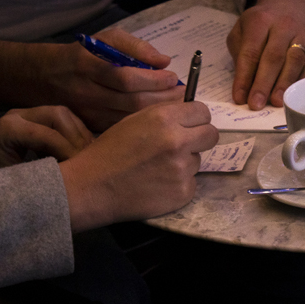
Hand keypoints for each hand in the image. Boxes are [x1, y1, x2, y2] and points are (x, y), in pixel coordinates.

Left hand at [0, 106, 93, 182]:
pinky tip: (82, 152)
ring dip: (80, 135)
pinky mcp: (34, 118)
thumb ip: (39, 177)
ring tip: (88, 157)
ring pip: (64, 114)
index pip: (48, 134)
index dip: (69, 151)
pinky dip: (76, 134)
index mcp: (8, 130)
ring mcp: (26, 113)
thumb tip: (72, 181)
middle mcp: (17, 115)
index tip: (81, 172)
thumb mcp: (11, 184)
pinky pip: (63, 119)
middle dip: (78, 138)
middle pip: (59, 115)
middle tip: (88, 162)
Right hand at [40, 28, 182, 130]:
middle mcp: (86, 93)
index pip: (126, 78)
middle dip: (162, 100)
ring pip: (129, 120)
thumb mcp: (105, 40)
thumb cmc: (83, 55)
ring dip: (157, 115)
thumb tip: (163, 61)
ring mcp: (88, 114)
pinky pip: (122, 129)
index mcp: (87, 67)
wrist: (43, 79)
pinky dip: (144, 126)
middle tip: (182, 96)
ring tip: (177, 108)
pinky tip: (159, 120)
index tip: (173, 78)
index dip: (153, 80)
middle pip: (131, 103)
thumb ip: (135, 47)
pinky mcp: (90, 127)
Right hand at [59, 102, 219, 231]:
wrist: (92, 187)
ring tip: (158, 169)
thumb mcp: (134, 120)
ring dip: (184, 163)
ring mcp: (182, 168)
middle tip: (183, 146)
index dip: (197, 119)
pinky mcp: (183, 192)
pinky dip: (178, 184)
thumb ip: (165, 115)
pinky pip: (191, 183)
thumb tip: (189, 114)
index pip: (203, 111)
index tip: (191, 125)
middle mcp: (177, 141)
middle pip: (211, 135)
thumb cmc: (109, 152)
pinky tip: (157, 185)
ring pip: (198, 160)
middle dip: (200, 139)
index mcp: (164, 118)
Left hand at [227, 0, 304, 109]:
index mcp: (261, 20)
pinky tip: (296, 95)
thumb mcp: (242, 30)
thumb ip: (240, 54)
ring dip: (285, 84)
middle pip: (274, 57)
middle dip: (264, 83)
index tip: (240, 97)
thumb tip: (244, 85)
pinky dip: (303, 82)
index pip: (251, 52)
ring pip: (296, 61)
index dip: (244, 77)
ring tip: (277, 102)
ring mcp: (304, 34)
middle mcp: (284, 25)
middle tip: (256, 104)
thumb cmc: (262, 23)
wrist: (290, 4)